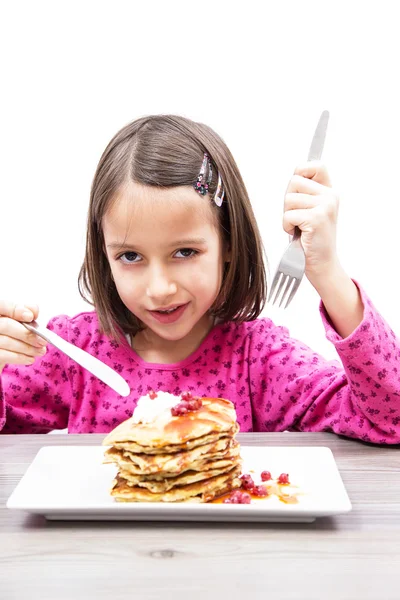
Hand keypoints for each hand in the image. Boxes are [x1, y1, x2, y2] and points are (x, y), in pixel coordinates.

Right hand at [0, 300, 46, 368]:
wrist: (1, 353)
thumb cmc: (9, 335)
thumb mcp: (15, 322)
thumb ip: (22, 312)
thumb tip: (34, 309)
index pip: (2, 306)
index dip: (16, 310)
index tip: (30, 317)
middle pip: (6, 325)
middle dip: (27, 334)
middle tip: (43, 341)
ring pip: (6, 341)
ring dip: (28, 347)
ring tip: (40, 351)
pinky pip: (4, 355)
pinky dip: (20, 357)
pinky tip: (30, 358)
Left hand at [283, 161, 339, 281]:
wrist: (322, 264)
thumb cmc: (311, 238)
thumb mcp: (311, 210)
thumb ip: (305, 192)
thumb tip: (295, 174)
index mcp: (329, 191)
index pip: (315, 166)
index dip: (301, 172)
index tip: (298, 190)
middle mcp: (330, 196)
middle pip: (294, 181)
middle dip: (288, 200)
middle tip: (297, 217)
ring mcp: (325, 206)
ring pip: (288, 199)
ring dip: (287, 215)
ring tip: (298, 227)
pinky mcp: (317, 218)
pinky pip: (288, 215)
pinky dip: (287, 226)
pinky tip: (298, 234)